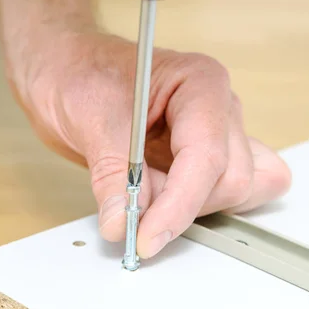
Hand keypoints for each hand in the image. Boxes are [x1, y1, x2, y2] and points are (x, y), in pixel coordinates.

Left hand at [8, 30, 290, 258]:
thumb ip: (112, 174)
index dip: (178, 203)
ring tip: (143, 194)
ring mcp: (219, 134)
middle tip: (131, 213)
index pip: (206, 155)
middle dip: (181, 206)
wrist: (71, 71)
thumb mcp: (90, 120)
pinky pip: (235, 191)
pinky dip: (203, 207)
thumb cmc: (83, 74)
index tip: (146, 236)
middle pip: (231, 178)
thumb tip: (122, 223)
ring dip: (190, 209)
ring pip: (237, 191)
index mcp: (200, 83)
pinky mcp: (209, 158)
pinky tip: (167, 202)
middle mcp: (219, 108)